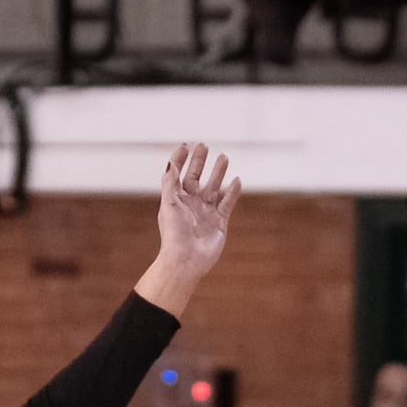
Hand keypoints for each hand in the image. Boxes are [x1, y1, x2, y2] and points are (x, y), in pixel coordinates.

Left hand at [133, 143, 240, 317]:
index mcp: (176, 198)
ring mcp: (205, 211)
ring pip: (213, 186)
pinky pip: (227, 203)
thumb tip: (171, 163)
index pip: (177, 173)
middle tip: (204, 146)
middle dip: (200, 161)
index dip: (180, 159)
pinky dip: (232, 192)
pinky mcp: (219, 221)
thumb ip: (170, 182)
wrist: (187, 260)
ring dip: (218, 172)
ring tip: (224, 157)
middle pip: (196, 176)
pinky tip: (236, 180)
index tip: (186, 145)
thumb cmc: (174, 234)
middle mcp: (191, 203)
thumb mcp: (169, 204)